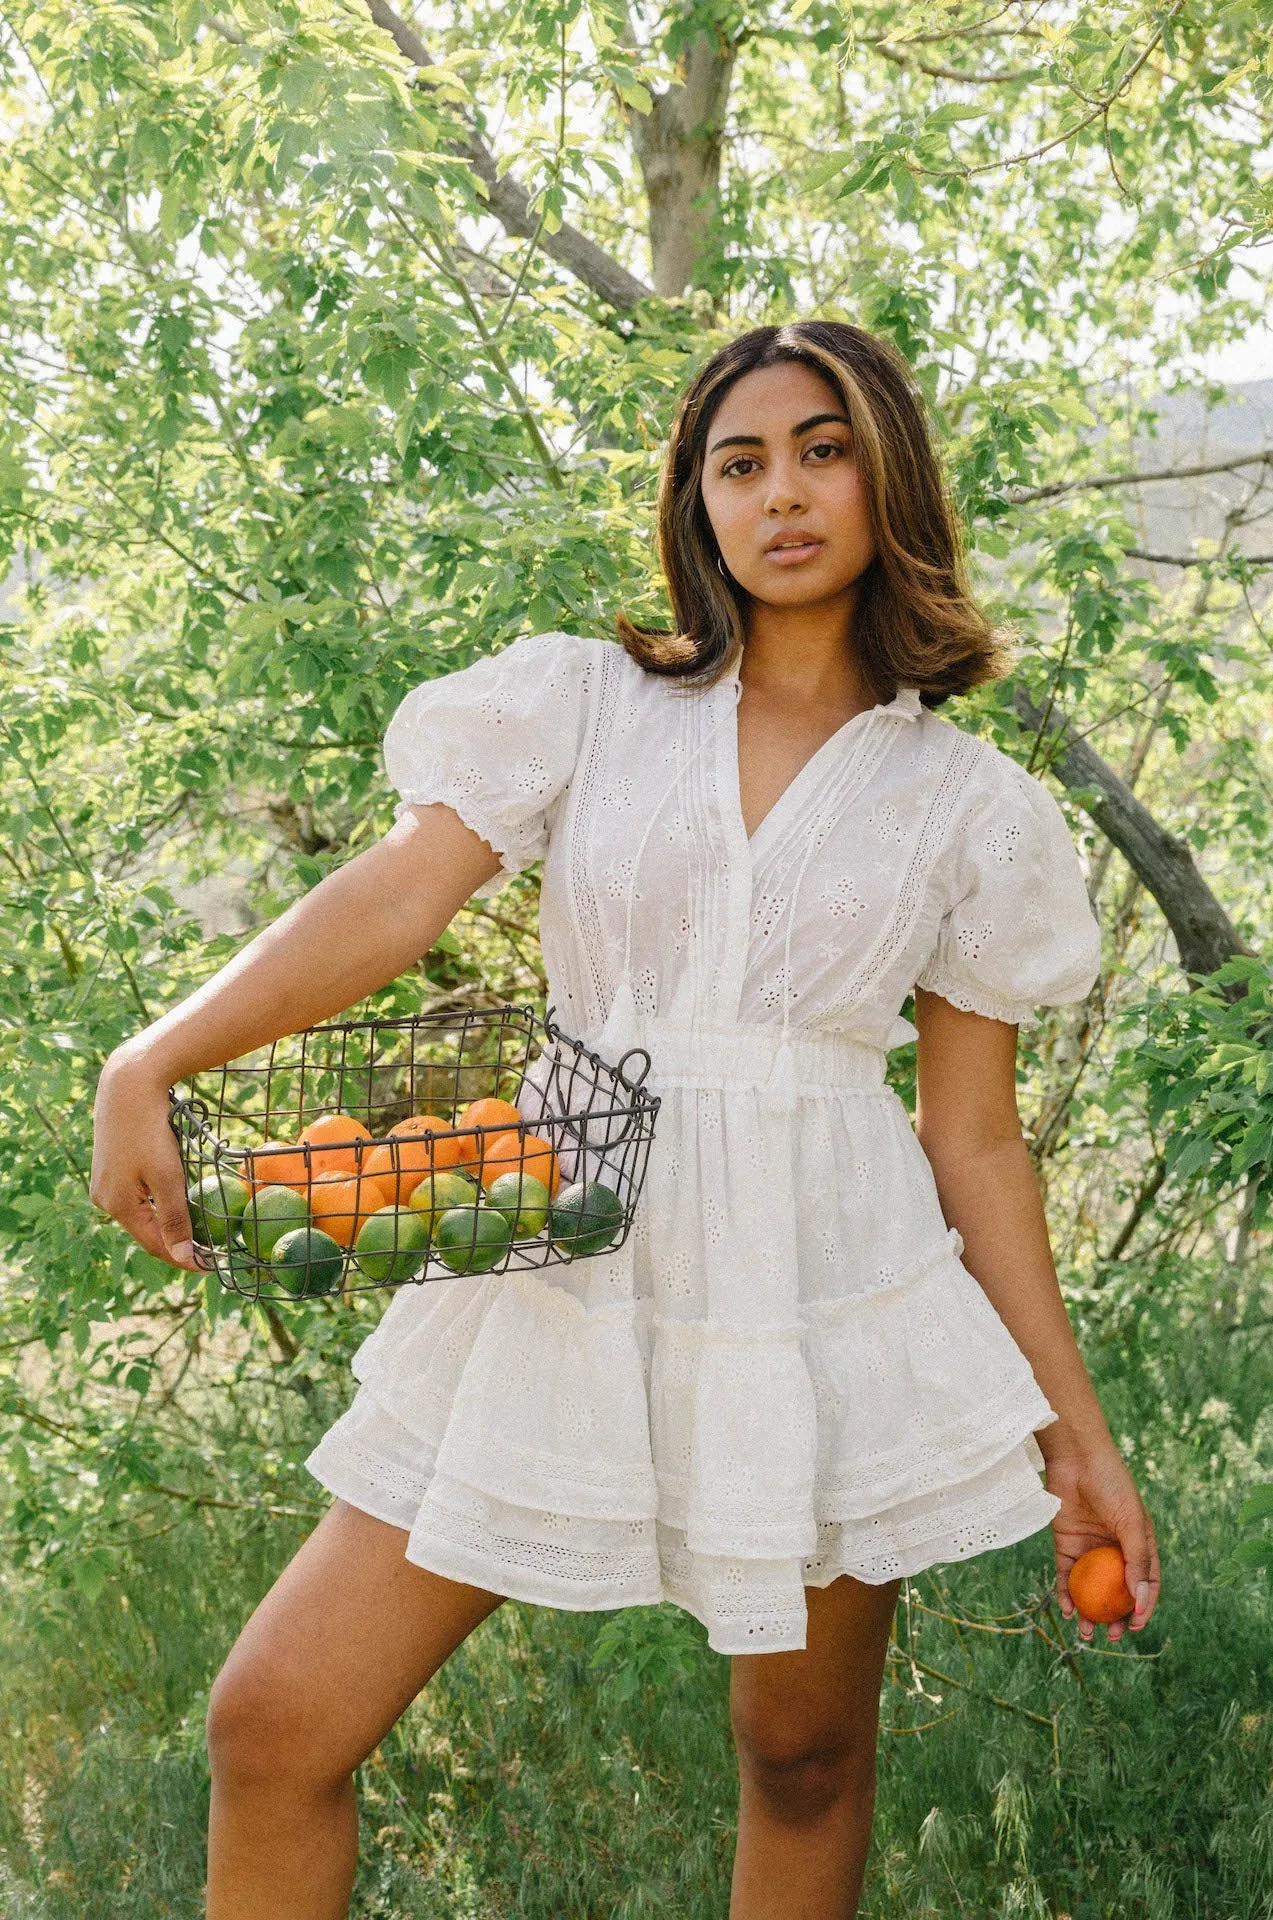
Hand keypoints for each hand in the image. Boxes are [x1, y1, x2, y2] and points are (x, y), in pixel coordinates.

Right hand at [90, 1051, 205, 1272]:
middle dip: (175, 1242)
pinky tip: (176, 1200)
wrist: (129, 1085)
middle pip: (146, 1230)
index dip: (183, 1258)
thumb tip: (183, 1258)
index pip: (154, 1245)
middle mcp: (104, 1199)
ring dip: (167, 1222)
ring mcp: (105, 1183)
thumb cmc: (150, 1130)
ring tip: (197, 1231)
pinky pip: (137, 1195)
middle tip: (208, 1251)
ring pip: (142, 1213)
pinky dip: (158, 1202)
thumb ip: (174, 1218)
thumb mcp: (167, 1176)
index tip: (211, 1267)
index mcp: (116, 1206)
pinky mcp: (111, 1167)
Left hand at [1043, 1440, 1160, 1642]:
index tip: (1134, 1626)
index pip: (1146, 1583)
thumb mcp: (1131, 1522)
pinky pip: (1067, 1576)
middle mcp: (1115, 1550)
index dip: (1143, 1607)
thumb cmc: (1112, 1486)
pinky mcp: (1066, 1544)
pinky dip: (1066, 1594)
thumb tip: (1140, 1600)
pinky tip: (1066, 1609)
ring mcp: (1090, 1549)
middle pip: (1117, 1592)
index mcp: (1139, 1545)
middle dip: (1114, 1617)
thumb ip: (1137, 1560)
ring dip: (1089, 1612)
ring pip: (1091, 1589)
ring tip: (1086, 1633)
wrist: (1077, 1458)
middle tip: (1109, 1636)